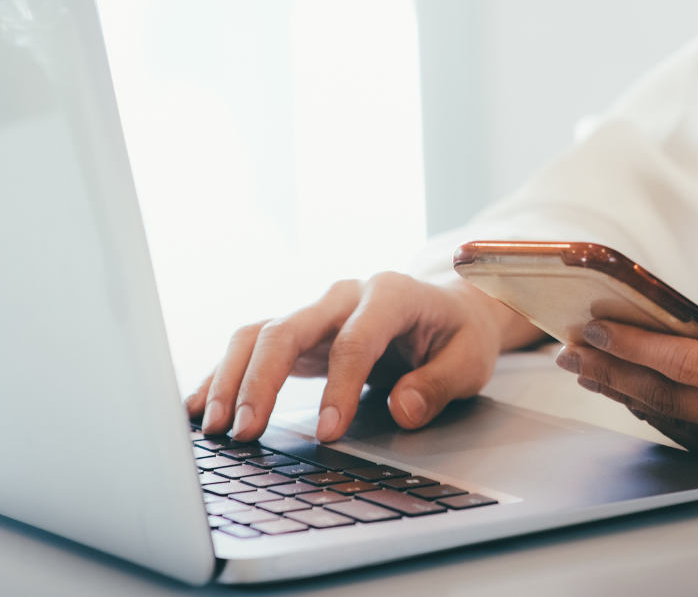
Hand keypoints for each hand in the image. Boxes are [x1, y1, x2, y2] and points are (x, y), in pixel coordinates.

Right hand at [185, 273, 542, 442]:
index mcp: (392, 294)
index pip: (355, 340)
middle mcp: (345, 295)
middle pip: (288, 328)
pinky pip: (252, 347)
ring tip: (214, 427)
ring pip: (259, 334)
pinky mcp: (300, 332)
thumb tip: (402, 409)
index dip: (338, 388)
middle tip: (246, 431)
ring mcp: (317, 311)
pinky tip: (198, 407)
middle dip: (262, 381)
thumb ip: (438, 385)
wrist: (451, 311)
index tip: (328, 434)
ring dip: (231, 379)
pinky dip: (223, 376)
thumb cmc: (459, 336)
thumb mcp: (468, 361)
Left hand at [555, 249, 697, 468]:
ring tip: (593, 373)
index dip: (637, 346)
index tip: (594, 326)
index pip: (693, 367)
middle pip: (679, 404)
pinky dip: (673, 416)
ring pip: (691, 427)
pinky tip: (644, 397)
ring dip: (638, 399)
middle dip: (619, 376)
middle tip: (571, 353)